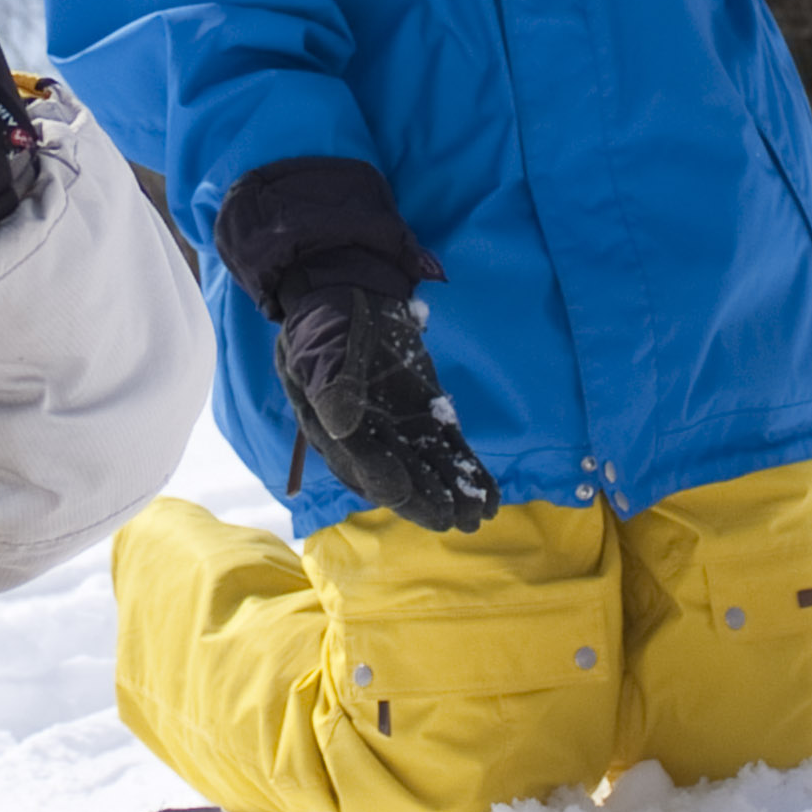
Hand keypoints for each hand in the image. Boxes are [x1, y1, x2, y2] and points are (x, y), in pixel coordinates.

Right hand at [273, 284, 497, 532]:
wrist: (351, 291)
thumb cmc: (327, 321)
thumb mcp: (321, 348)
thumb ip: (331, 386)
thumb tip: (342, 424)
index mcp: (331, 428)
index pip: (356, 460)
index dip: (379, 476)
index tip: (401, 491)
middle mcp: (367, 438)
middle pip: (398, 476)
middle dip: (426, 499)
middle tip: (454, 520)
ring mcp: (400, 429)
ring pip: (429, 468)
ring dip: (453, 493)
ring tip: (481, 515)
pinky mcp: (426, 416)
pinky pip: (449, 450)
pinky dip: (468, 472)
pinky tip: (490, 497)